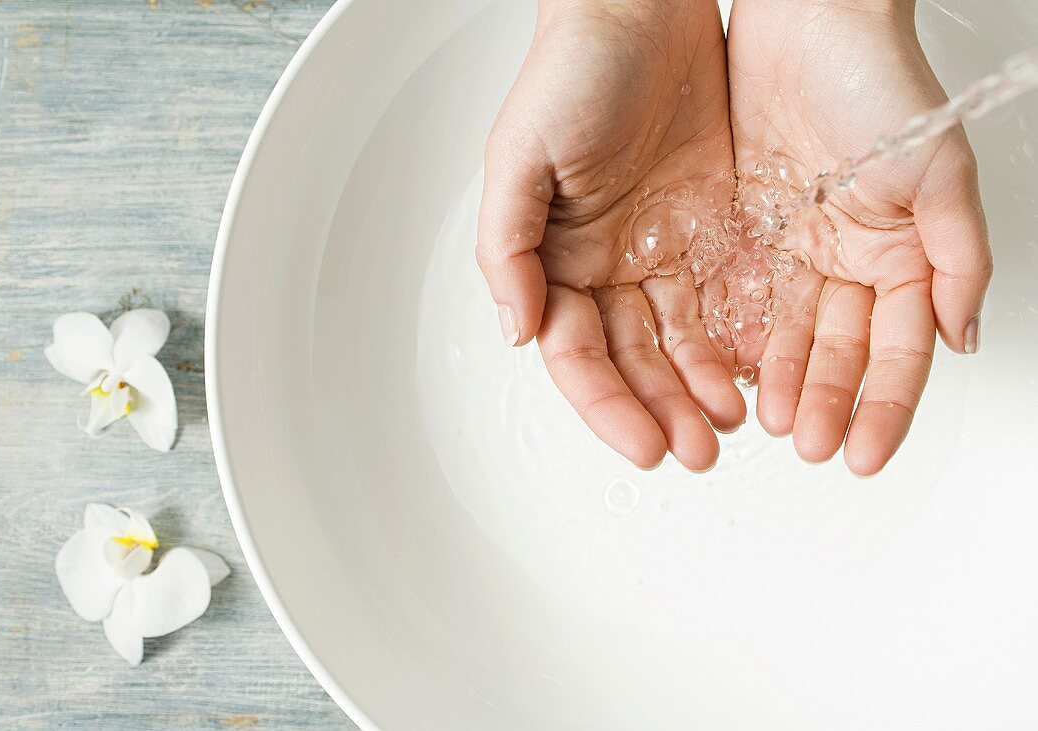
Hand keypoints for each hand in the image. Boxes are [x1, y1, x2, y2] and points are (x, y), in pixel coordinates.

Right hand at [477, 0, 744, 470]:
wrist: (645, 7)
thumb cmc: (572, 70)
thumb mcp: (519, 156)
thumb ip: (509, 248)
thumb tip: (516, 331)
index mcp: (555, 259)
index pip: (576, 355)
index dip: (607, 405)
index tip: (643, 444)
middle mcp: (606, 265)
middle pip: (631, 361)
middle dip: (661, 411)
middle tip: (696, 451)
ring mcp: (660, 250)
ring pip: (680, 342)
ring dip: (701, 389)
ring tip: (731, 424)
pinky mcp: (711, 228)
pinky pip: (725, 299)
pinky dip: (738, 341)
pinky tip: (754, 371)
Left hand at [727, 0, 991, 474]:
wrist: (803, 19)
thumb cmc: (877, 79)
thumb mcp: (937, 171)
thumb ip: (956, 258)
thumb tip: (963, 337)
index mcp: (894, 254)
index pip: (893, 349)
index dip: (882, 404)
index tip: (862, 453)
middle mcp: (839, 258)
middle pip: (832, 350)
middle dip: (820, 400)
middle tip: (805, 444)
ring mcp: (787, 247)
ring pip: (778, 333)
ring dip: (772, 380)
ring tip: (757, 420)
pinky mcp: (736, 229)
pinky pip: (729, 296)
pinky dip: (726, 336)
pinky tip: (720, 370)